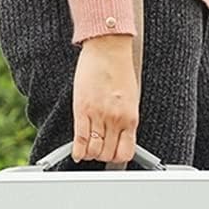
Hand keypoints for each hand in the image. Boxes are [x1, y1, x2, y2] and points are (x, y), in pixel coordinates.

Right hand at [71, 33, 138, 163]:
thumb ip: (126, 119)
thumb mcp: (131, 99)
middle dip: (102, 156)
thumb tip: (120, 137)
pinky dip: (78, 151)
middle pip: (107, 154)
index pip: (126, 153)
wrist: (108, 49)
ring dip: (90, 154)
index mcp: (130, 118)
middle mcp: (116, 120)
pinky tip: (77, 152)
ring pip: (93, 150)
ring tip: (87, 148)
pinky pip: (80, 139)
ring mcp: (99, 116)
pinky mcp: (82, 110)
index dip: (117, 158)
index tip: (112, 155)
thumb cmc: (119, 70)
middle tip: (97, 151)